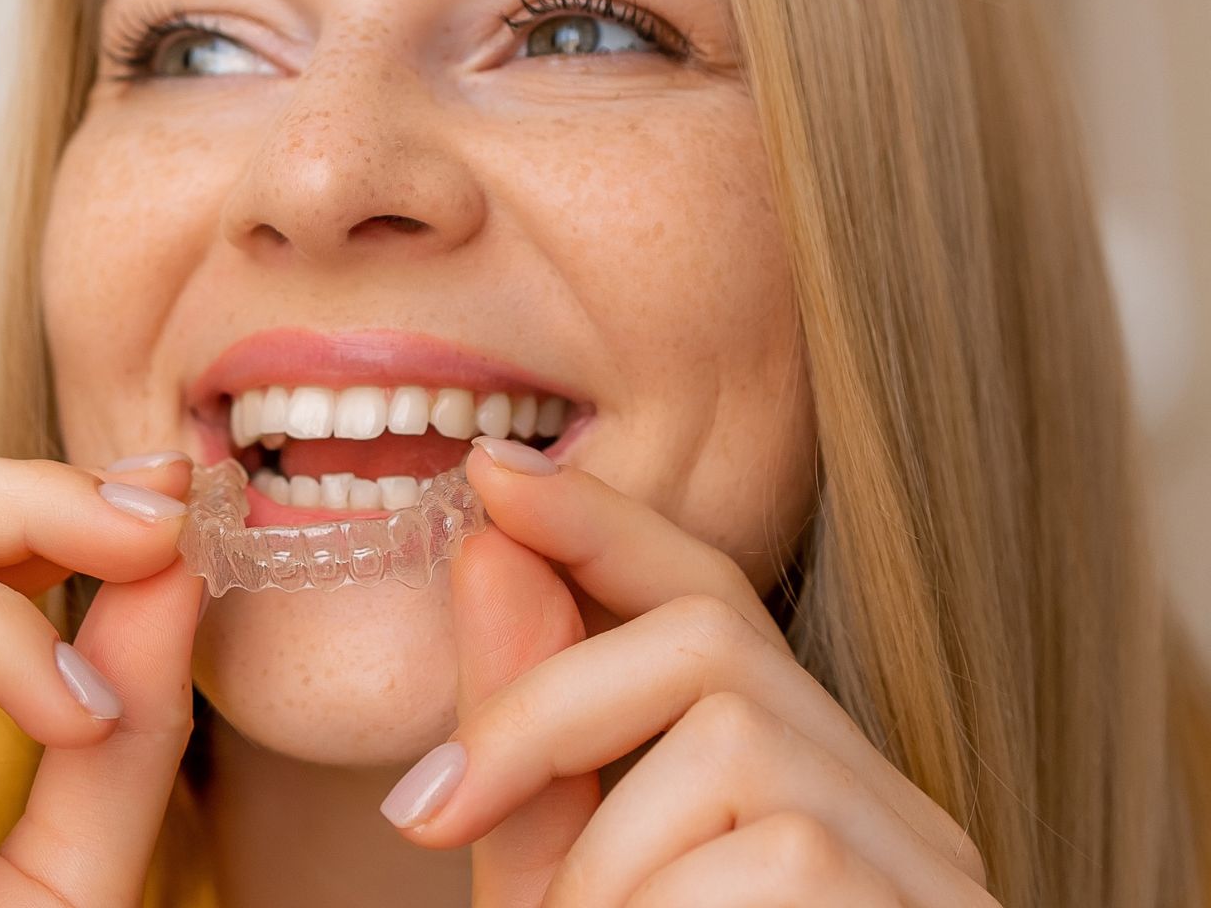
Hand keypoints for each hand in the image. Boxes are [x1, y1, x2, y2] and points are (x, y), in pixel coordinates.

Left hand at [385, 439, 993, 906]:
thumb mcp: (565, 887)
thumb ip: (530, 746)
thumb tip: (488, 549)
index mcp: (788, 770)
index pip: (706, 591)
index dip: (599, 519)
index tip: (491, 478)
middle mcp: (877, 793)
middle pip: (713, 637)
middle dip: (542, 703)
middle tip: (426, 813)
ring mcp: (919, 861)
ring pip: (727, 752)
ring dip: (595, 859)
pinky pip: (766, 855)